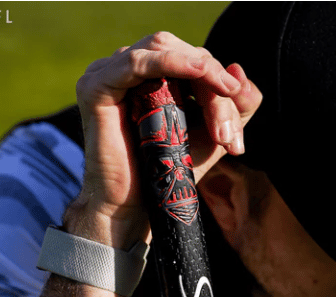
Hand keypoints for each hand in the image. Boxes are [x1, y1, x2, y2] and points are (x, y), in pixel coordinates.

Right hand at [68, 32, 261, 248]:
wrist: (135, 207)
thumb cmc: (169, 171)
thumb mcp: (212, 136)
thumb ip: (232, 105)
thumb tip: (239, 70)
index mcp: (155, 74)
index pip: (197, 63)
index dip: (224, 90)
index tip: (236, 141)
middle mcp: (131, 68)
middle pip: (185, 54)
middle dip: (217, 90)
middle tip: (228, 137)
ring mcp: (110, 72)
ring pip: (167, 51)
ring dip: (203, 82)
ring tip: (219, 127)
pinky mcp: (97, 85)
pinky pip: (137, 62)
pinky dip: (171, 62)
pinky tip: (199, 70)